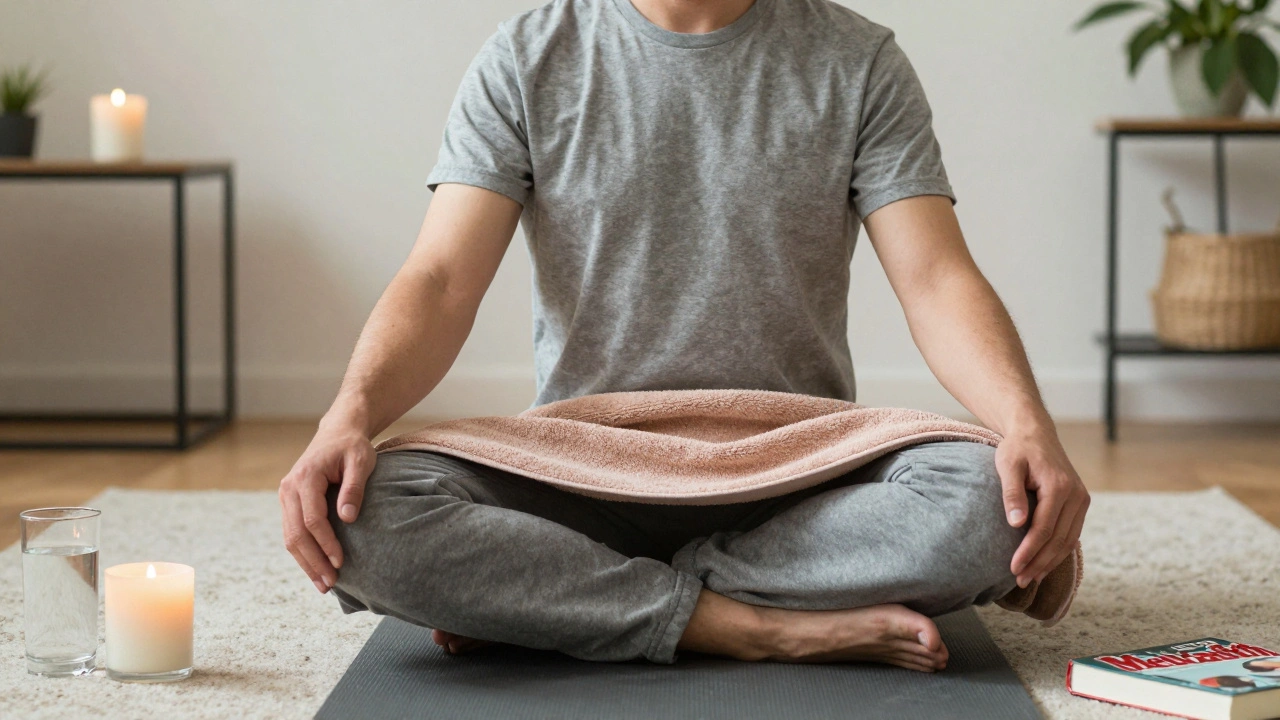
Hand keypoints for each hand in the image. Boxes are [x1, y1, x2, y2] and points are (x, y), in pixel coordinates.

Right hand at [278, 422, 376, 592]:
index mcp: (305, 477)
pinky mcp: (290, 503)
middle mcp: (289, 488)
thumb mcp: (361, 460)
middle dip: (313, 561)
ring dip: (306, 563)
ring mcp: (286, 496)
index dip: (326, 543)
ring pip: (290, 537)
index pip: (312, 518)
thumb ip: (354, 487)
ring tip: (323, 586)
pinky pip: (292, 533)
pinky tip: (316, 569)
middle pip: (295, 534)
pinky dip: (303, 553)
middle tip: (330, 585)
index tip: (341, 561)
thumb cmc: (352, 446)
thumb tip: (347, 518)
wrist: (337, 433)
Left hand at [995, 425, 1089, 587]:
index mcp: (1059, 486)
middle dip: (1039, 563)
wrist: (1036, 433)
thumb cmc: (1017, 448)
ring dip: (1050, 562)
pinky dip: (1058, 552)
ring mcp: (1082, 500)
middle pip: (1059, 540)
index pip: (1044, 529)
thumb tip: (1016, 525)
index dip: (1029, 552)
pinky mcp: (1080, 503)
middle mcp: (1076, 495)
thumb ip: (1012, 494)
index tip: (1013, 568)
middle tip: (1020, 581)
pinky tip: (1043, 564)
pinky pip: (1071, 533)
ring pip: (1068, 541)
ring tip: (1030, 578)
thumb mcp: (1008, 465)